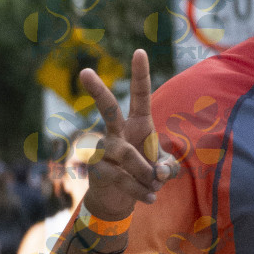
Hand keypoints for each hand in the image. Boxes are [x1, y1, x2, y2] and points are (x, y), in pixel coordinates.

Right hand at [76, 49, 179, 219]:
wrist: (119, 201)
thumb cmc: (144, 176)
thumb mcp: (164, 171)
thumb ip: (169, 168)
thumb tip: (159, 173)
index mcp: (138, 124)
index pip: (139, 96)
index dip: (140, 75)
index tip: (139, 51)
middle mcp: (117, 131)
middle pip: (107, 108)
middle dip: (97, 91)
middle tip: (85, 72)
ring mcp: (103, 148)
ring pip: (124, 153)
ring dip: (143, 172)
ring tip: (153, 187)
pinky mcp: (96, 168)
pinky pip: (119, 177)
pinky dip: (138, 190)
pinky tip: (149, 199)